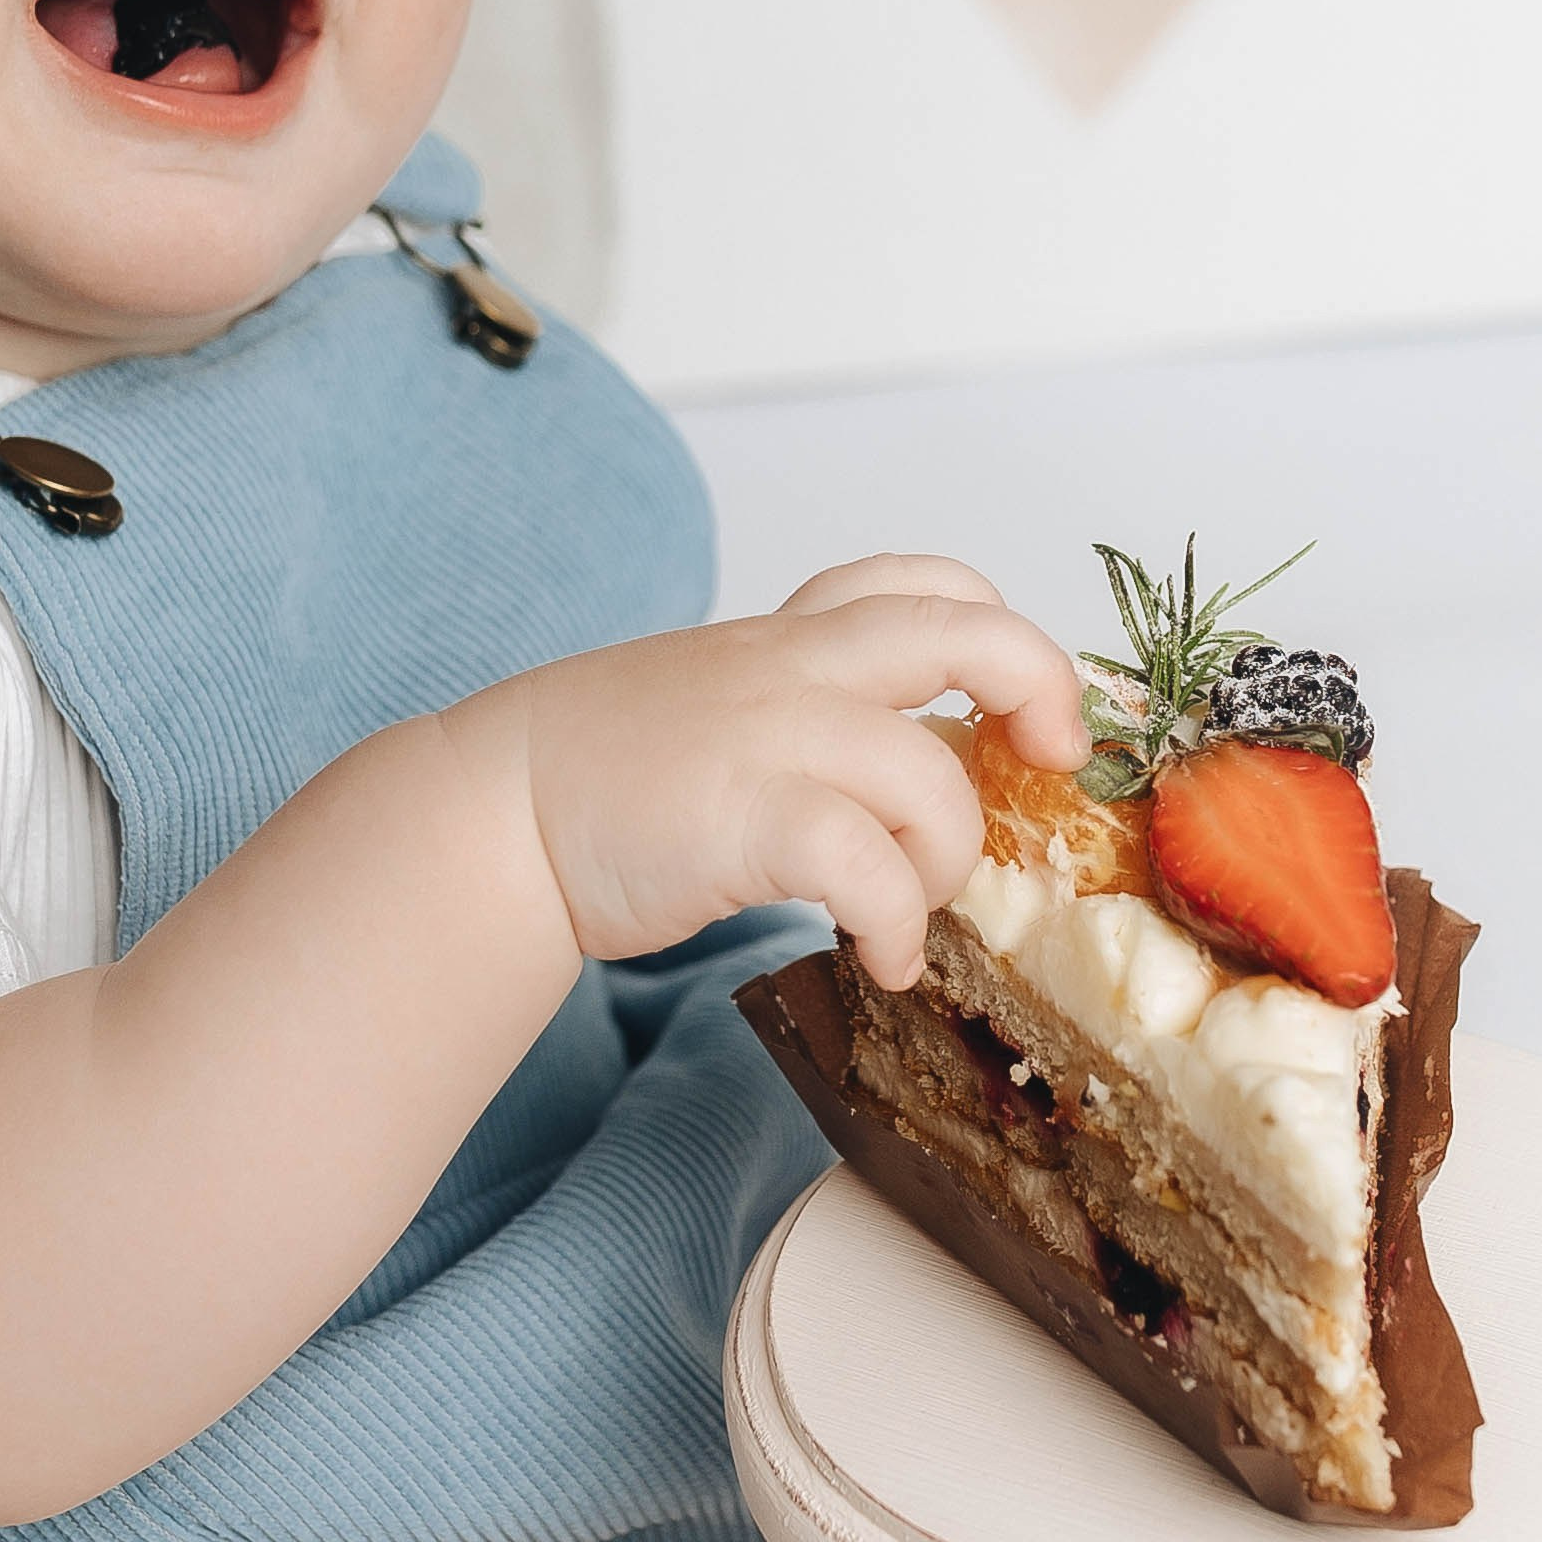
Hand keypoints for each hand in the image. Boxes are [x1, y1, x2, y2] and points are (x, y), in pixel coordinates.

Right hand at [488, 554, 1085, 987]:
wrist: (492, 811)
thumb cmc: (601, 774)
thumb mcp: (714, 701)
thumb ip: (802, 710)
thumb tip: (912, 780)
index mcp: (786, 639)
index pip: (924, 582)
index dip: (1005, 637)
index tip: (1023, 711)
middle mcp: (791, 668)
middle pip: (969, 632)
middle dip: (1042, 690)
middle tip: (1048, 766)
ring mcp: (769, 737)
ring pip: (933, 778)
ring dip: (949, 862)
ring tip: (911, 912)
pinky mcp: (745, 819)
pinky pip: (871, 870)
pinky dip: (898, 925)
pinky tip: (883, 960)